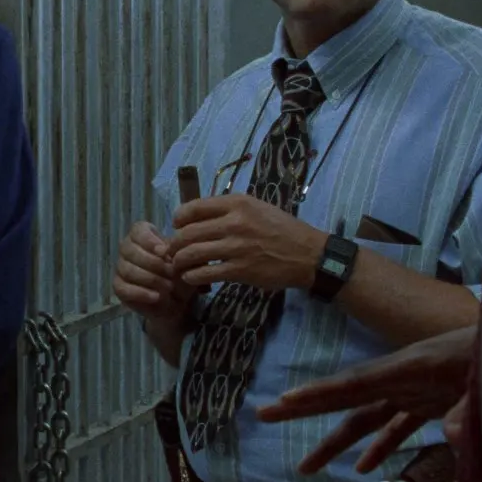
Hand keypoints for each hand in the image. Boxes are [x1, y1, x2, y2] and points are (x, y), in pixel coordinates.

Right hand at [114, 222, 197, 362]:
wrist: (179, 302)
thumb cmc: (182, 275)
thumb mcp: (188, 262)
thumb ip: (180, 252)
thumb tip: (164, 250)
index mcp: (143, 236)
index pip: (137, 230)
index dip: (149, 240)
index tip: (164, 252)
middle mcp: (128, 249)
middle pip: (129, 249)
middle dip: (152, 262)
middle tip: (172, 273)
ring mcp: (121, 268)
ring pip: (127, 269)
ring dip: (150, 278)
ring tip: (169, 287)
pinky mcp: (119, 287)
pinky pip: (122, 287)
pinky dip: (141, 293)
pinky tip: (156, 297)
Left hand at [167, 194, 323, 291]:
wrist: (309, 255)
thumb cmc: (282, 229)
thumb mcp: (257, 207)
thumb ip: (229, 209)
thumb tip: (199, 216)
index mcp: (237, 203)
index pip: (193, 207)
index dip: (178, 219)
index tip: (177, 227)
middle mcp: (234, 222)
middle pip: (188, 232)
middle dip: (174, 244)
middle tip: (173, 251)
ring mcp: (237, 247)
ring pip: (192, 253)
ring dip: (180, 262)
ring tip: (179, 266)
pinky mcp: (240, 270)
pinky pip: (206, 273)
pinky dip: (192, 276)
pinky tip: (191, 277)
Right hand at [256, 327, 477, 473]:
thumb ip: (470, 407)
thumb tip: (450, 437)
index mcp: (412, 367)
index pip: (357, 383)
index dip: (320, 394)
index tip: (285, 402)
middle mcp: (403, 379)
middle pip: (347, 396)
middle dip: (306, 407)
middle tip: (265, 414)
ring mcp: (415, 392)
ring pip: (365, 418)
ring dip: (336, 440)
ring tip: (305, 466)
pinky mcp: (431, 403)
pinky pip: (396, 427)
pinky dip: (379, 447)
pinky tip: (363, 468)